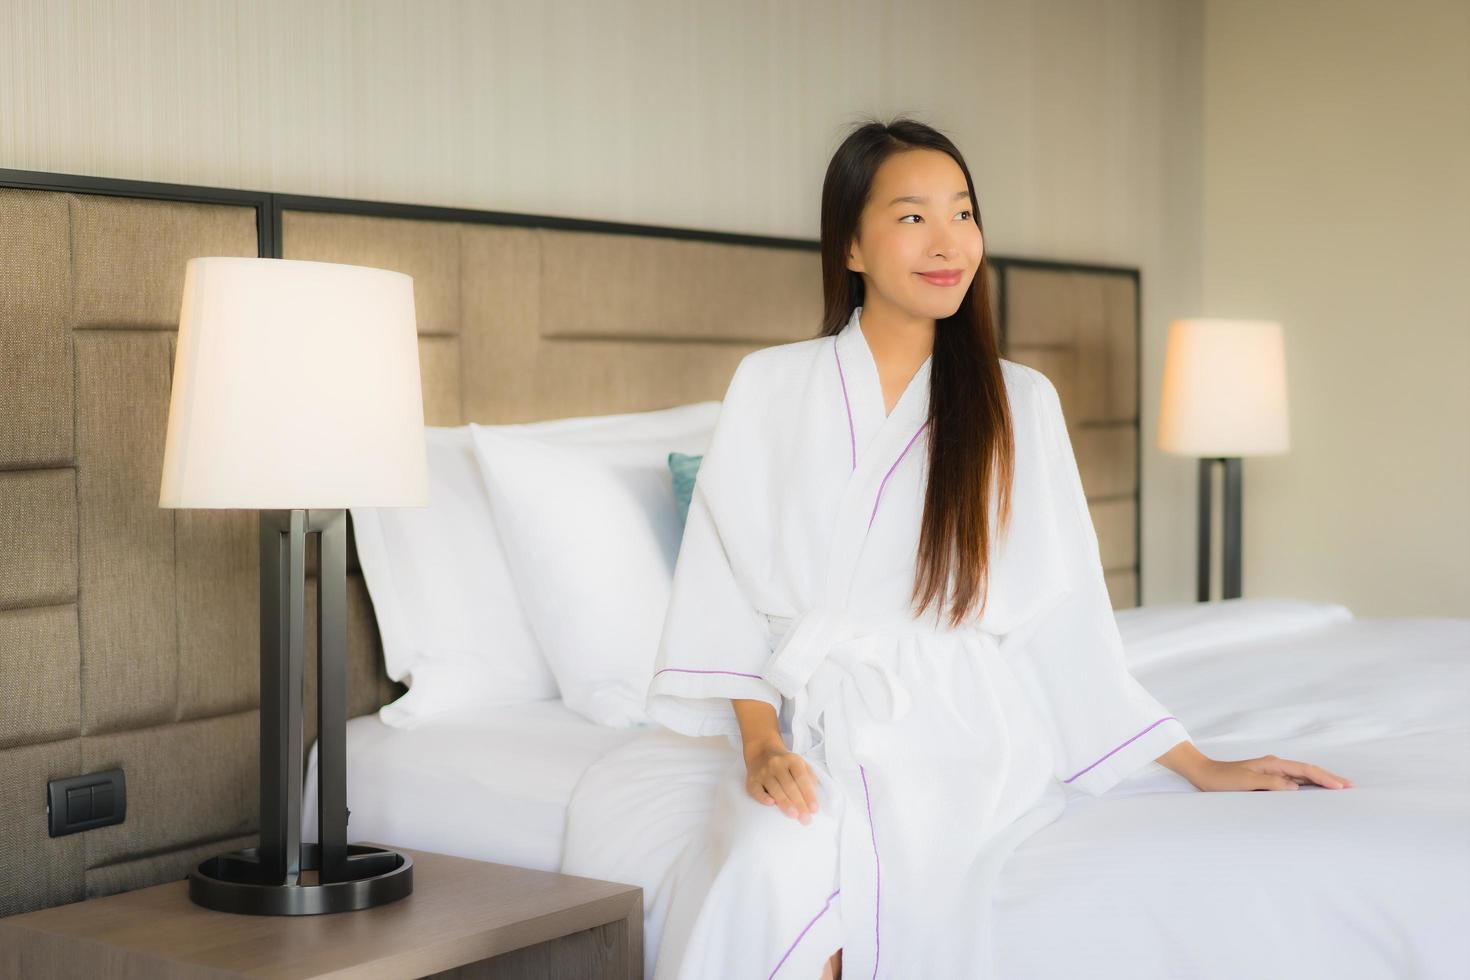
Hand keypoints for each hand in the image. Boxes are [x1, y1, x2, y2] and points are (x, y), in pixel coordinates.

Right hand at [743, 736, 821, 824]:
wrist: (762, 752)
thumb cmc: (785, 763)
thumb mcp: (800, 764)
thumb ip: (809, 777)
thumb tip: (813, 796)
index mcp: (792, 760)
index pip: (801, 778)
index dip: (808, 794)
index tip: (814, 809)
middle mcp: (777, 764)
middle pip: (789, 785)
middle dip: (799, 803)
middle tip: (805, 818)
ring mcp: (763, 772)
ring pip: (775, 788)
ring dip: (785, 803)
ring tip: (793, 815)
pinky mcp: (752, 780)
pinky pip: (756, 790)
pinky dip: (763, 797)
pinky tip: (771, 804)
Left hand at [1187, 753, 1353, 791]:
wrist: (1204, 774)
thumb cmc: (1222, 780)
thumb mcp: (1246, 783)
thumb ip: (1271, 784)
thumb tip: (1296, 788)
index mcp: (1273, 764)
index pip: (1305, 770)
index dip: (1324, 778)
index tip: (1341, 786)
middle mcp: (1275, 766)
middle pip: (1308, 771)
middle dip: (1329, 778)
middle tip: (1350, 787)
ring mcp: (1272, 772)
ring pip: (1302, 776)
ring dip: (1320, 782)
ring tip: (1339, 789)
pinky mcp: (1267, 779)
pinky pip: (1293, 781)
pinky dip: (1307, 786)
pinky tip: (1314, 792)